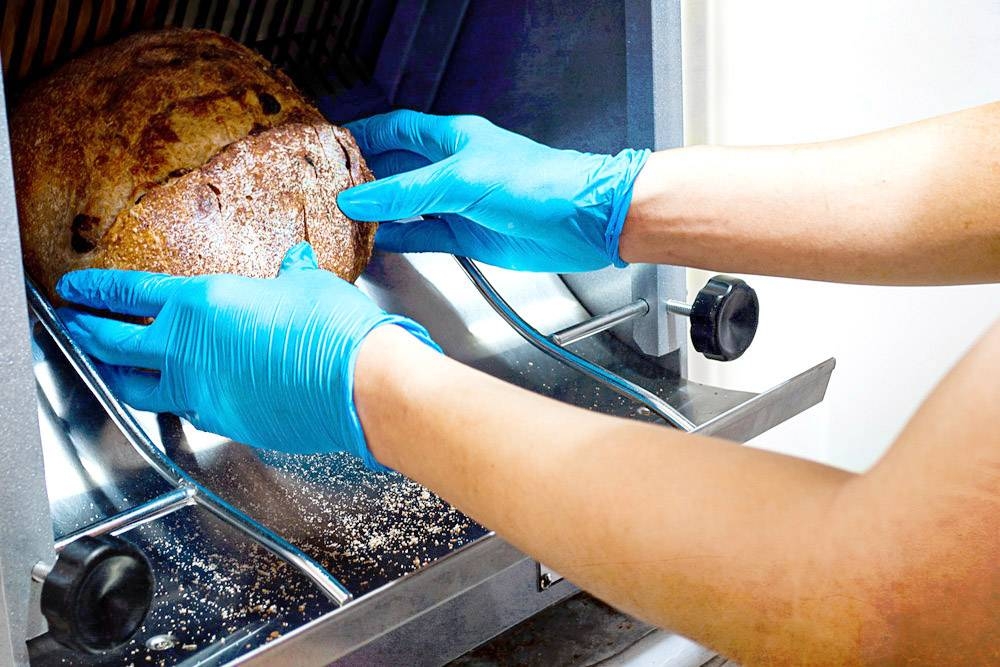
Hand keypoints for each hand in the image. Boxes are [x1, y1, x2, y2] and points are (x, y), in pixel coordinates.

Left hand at [56, 242, 437, 469]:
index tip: (76, 289)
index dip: (96, 290)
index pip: (130, 294)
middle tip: (72, 325)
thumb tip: (294, 262)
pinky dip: (175, 402)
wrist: (360, 384)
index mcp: (203, 304)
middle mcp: (190, 350)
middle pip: (114, 345)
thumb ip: (290, 276)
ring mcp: (203, 392)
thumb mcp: (309, 287)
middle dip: (86, 333)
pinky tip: (182, 397)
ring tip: (110, 368)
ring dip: (117, 376)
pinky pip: (186, 412)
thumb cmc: (336, 330)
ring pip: (139, 390)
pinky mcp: (225, 423)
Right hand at [337, 110, 648, 271]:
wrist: (583, 221)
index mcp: (454, 140)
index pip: (397, 129)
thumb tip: (361, 197)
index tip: (332, 146)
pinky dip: (402, 239)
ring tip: (345, 218)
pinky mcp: (470, 235)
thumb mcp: (463, 180)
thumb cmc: (538, 184)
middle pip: (398, 168)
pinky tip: (381, 242)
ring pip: (409, 206)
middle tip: (330, 188)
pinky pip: (426, 236)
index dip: (365, 135)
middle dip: (365, 177)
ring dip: (380, 212)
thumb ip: (409, 191)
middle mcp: (455, 168)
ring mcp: (461, 203)